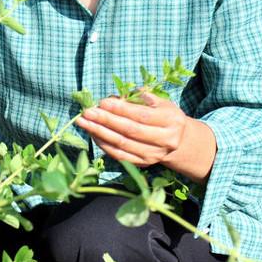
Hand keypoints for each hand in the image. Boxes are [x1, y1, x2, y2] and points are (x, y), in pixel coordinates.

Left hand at [76, 90, 215, 182]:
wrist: (178, 141)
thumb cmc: (164, 115)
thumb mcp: (160, 102)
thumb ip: (139, 97)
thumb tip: (114, 98)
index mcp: (171, 121)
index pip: (141, 115)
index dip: (120, 109)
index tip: (102, 102)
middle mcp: (165, 140)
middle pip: (130, 130)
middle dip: (106, 120)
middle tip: (87, 112)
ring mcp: (154, 154)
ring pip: (122, 144)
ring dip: (99, 132)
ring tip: (83, 122)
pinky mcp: (143, 163)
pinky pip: (119, 155)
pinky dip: (103, 144)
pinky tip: (92, 134)